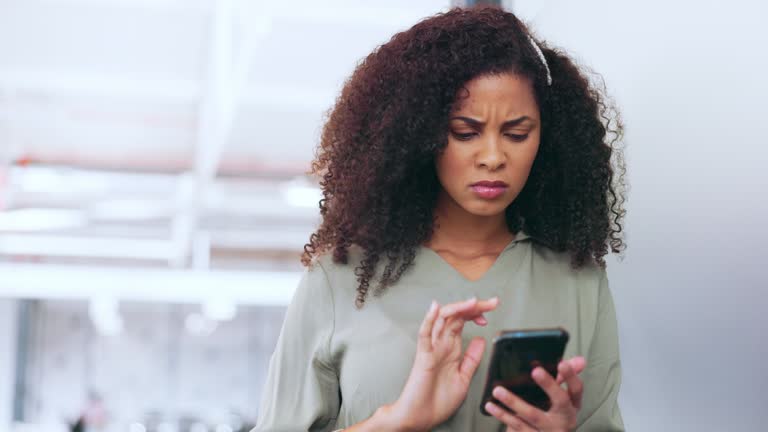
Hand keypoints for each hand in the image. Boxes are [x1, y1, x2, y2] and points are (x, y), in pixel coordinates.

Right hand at [385, 297, 498, 431]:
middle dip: (474, 306)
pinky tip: (436, 308)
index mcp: (452, 348)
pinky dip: (428, 320)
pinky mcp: (423, 357)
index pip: (464, 322)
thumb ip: (472, 359)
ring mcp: (432, 349)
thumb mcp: (464, 377)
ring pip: (442, 320)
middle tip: (492, 302)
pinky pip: (424, 335)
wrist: (421, 418)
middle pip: (457, 316)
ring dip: (457, 308)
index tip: (492, 310)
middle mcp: (442, 345)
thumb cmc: (438, 400)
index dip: (477, 313)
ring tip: (472, 302)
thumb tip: (481, 339)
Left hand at [484, 357, 586, 431]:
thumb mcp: (564, 400)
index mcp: (572, 406)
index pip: (577, 389)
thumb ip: (565, 378)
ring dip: (514, 402)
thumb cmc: (555, 417)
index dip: (571, 376)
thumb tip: (580, 360)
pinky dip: (503, 416)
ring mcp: (548, 431)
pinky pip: (517, 427)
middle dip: (549, 385)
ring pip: (532, 416)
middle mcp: (564, 419)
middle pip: (560, 401)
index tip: (562, 363)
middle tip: (536, 371)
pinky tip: (492, 406)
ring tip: (499, 390)